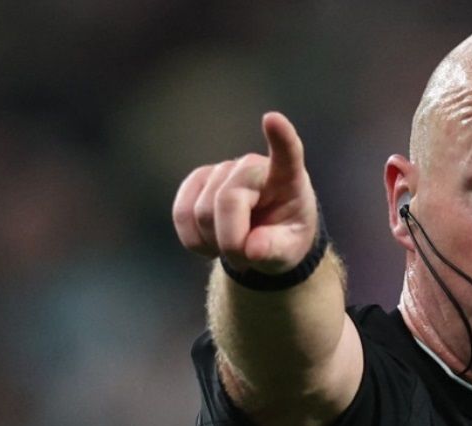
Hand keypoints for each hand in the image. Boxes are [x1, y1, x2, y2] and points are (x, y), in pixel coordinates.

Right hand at [172, 112, 317, 274]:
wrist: (264, 239)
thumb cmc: (283, 238)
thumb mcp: (290, 251)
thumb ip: (275, 249)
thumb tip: (251, 248)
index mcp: (288, 179)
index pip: (287, 153)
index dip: (280, 137)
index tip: (272, 119)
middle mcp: (252, 167)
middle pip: (227, 201)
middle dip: (232, 242)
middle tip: (247, 260)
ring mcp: (222, 171)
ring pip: (201, 212)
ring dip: (214, 243)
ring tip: (234, 249)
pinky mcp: (198, 182)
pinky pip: (181, 214)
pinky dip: (193, 240)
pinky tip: (211, 244)